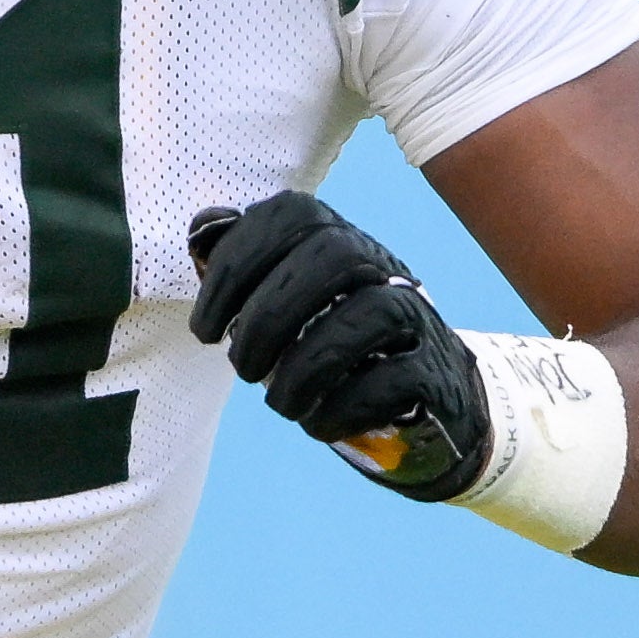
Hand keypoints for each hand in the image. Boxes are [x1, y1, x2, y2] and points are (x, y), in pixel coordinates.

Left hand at [188, 192, 489, 498]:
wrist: (426, 397)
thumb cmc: (338, 348)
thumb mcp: (292, 303)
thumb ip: (245, 266)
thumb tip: (204, 229)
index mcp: (339, 242)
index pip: (291, 214)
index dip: (237, 262)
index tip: (207, 329)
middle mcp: (383, 268)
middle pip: (333, 253)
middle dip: (269, 315)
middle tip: (243, 368)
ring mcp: (416, 317)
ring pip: (371, 313)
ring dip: (306, 367)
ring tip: (280, 402)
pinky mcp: (434, 372)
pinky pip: (395, 378)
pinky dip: (344, 406)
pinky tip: (318, 423)